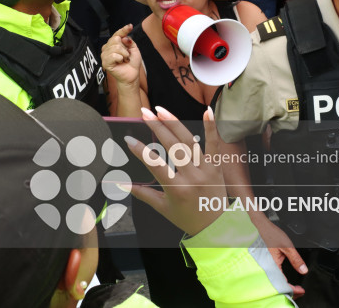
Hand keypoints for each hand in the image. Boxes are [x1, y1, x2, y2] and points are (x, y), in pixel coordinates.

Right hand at [101, 24, 141, 87]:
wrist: (132, 74)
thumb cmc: (132, 62)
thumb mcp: (133, 49)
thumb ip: (129, 41)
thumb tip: (124, 38)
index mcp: (114, 43)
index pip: (117, 34)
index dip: (123, 30)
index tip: (130, 26)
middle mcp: (108, 47)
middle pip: (116, 39)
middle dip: (125, 48)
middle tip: (127, 55)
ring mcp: (105, 55)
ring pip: (115, 47)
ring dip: (124, 54)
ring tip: (124, 60)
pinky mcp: (105, 62)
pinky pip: (113, 55)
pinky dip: (120, 59)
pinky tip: (120, 62)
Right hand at [127, 106, 226, 236]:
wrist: (216, 227)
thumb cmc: (187, 217)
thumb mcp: (163, 208)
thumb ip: (143, 193)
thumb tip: (122, 184)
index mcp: (176, 189)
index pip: (155, 165)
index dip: (141, 151)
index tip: (129, 139)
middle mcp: (192, 177)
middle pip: (172, 147)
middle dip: (157, 127)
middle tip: (144, 114)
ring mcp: (206, 169)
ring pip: (189, 141)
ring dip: (174, 123)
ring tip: (161, 110)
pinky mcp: (216, 166)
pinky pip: (214, 144)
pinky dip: (211, 127)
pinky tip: (207, 111)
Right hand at [251, 215, 306, 297]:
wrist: (258, 226)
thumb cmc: (270, 234)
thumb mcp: (287, 246)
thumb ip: (296, 259)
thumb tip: (303, 270)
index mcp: (272, 266)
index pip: (283, 284)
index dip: (293, 290)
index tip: (301, 290)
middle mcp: (266, 269)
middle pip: (278, 286)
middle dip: (290, 291)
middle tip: (299, 291)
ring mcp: (264, 267)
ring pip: (275, 282)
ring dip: (284, 286)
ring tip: (294, 287)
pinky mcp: (264, 264)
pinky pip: (272, 276)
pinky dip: (279, 280)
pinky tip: (283, 280)